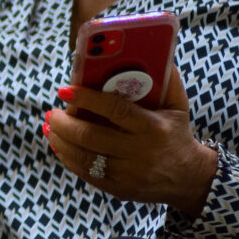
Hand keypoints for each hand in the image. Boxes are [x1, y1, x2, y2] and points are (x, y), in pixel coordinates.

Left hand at [43, 65, 218, 216]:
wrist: (189, 178)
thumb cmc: (177, 133)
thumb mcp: (178, 106)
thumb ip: (166, 79)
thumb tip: (148, 48)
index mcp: (153, 128)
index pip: (115, 110)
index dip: (87, 99)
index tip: (65, 90)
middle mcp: (140, 152)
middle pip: (92, 136)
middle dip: (64, 123)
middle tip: (51, 112)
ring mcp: (129, 174)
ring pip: (84, 157)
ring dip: (60, 140)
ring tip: (49, 126)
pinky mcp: (119, 189)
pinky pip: (86, 174)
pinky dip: (68, 158)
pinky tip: (58, 145)